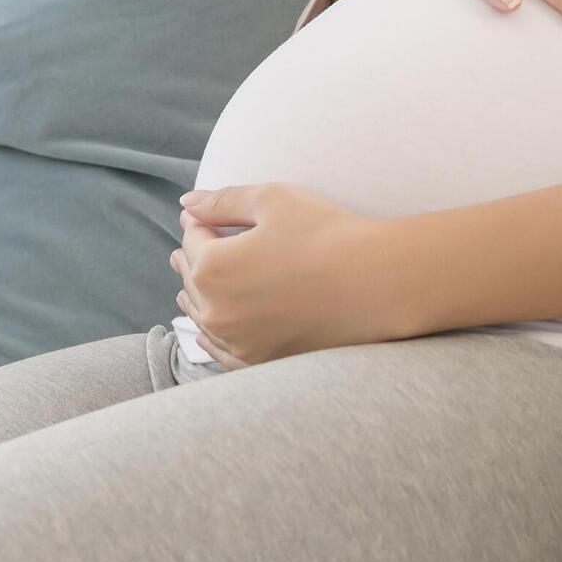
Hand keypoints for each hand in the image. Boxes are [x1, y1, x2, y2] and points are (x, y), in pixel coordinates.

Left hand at [173, 183, 401, 362]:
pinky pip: (222, 353)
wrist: (375, 283)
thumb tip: (188, 203)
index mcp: (212, 268)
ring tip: (187, 285)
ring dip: (195, 296)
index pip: (192, 238)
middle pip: (192, 279)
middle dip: (191, 257)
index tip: (200, 214)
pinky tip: (204, 334)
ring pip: (202, 317)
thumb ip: (223, 201)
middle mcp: (216, 310)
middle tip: (192, 244)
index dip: (196, 221)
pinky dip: (210, 339)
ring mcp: (237, 342)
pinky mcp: (261, 361)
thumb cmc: (325, 234)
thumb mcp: (271, 200)